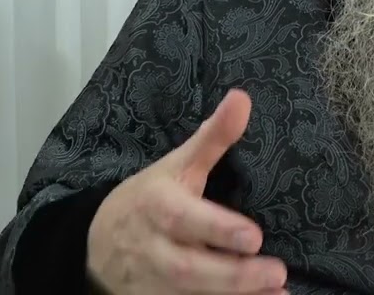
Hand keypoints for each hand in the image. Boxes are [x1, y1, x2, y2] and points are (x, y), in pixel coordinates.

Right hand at [86, 89, 286, 293]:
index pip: (185, 220)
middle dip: (233, 275)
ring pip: (190, 294)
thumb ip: (212, 137)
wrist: (95, 243)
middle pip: (189, 268)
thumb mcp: (176, 165)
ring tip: (277, 291)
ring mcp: (154, 281)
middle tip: (276, 271)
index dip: (217, 230)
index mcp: (158, 206)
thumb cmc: (148, 198)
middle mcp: (154, 247)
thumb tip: (243, 98)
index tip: (253, 236)